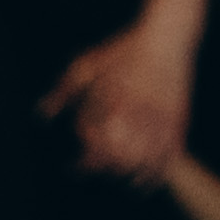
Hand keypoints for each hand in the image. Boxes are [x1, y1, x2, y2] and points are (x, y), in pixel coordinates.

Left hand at [44, 15, 192, 177]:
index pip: (91, 152)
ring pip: (140, 168)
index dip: (81, 165)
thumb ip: (63, 92)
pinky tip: (144, 182)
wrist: (168, 36)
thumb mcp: (87, 65)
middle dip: (102, 170)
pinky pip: (166, 162)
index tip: (73, 166)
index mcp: (110, 108)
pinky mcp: (178, 125)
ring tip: (118, 178)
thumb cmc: (125, 50)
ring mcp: (158, 124)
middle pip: (114, 164)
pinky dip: (154, 177)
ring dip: (127, 176)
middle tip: (94, 169)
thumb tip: (42, 116)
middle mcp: (134, 119)